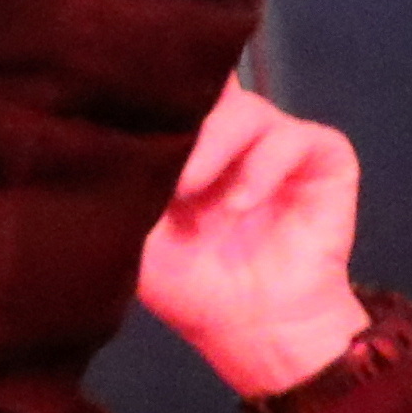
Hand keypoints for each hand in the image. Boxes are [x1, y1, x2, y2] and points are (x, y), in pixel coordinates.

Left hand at [139, 84, 370, 399]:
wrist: (252, 328)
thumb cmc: (189, 285)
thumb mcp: (134, 235)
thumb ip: (119, 183)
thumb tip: (90, 142)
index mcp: (185, 142)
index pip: (170, 89)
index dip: (149, 85)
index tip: (119, 90)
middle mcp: (230, 133)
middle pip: (208, 86)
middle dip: (180, 115)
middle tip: (154, 155)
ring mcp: (275, 141)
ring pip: (248, 110)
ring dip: (215, 146)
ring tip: (191, 192)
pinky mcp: (321, 156)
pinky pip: (297, 137)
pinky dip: (265, 167)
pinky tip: (241, 203)